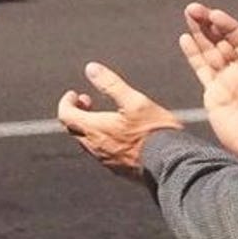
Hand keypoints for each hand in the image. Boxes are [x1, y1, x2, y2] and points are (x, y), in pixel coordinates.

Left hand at [57, 63, 183, 182]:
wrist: (172, 164)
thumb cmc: (154, 132)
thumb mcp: (134, 101)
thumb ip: (111, 84)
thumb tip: (91, 68)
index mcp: (95, 129)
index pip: (65, 116)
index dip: (66, 102)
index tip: (74, 94)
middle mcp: (96, 147)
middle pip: (74, 129)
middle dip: (77, 112)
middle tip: (88, 101)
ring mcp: (106, 161)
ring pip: (87, 142)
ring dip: (89, 127)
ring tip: (104, 116)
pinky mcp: (119, 170)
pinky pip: (101, 154)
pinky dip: (101, 140)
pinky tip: (119, 135)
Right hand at [177, 3, 237, 167]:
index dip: (229, 27)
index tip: (215, 15)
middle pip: (224, 41)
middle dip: (210, 24)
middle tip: (193, 8)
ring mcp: (228, 82)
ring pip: (211, 51)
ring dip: (200, 33)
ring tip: (188, 14)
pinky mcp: (214, 95)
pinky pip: (202, 69)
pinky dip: (193, 54)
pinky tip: (184, 38)